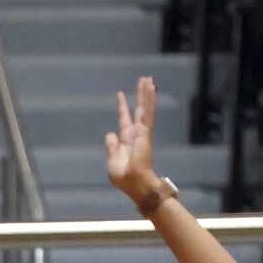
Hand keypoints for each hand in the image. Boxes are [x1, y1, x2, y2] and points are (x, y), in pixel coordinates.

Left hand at [104, 78, 160, 204]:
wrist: (136, 184)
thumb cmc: (125, 178)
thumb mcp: (112, 161)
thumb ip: (112, 147)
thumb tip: (110, 134)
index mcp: (126, 141)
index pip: (124, 120)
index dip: (122, 107)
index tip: (120, 95)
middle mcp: (136, 134)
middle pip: (138, 110)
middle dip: (140, 95)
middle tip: (143, 80)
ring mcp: (142, 132)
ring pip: (145, 107)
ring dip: (147, 93)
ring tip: (148, 79)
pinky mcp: (145, 131)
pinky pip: (148, 112)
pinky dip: (149, 100)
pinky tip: (151, 88)